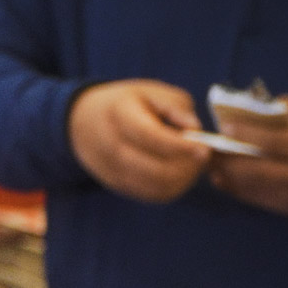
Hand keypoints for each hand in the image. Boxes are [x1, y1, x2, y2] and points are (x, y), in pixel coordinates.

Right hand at [67, 80, 209, 203]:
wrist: (83, 123)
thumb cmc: (126, 105)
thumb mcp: (151, 92)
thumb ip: (177, 107)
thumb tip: (195, 131)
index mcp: (119, 115)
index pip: (149, 136)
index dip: (179, 146)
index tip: (204, 148)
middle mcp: (110, 146)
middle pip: (153, 169)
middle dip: (187, 166)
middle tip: (204, 154)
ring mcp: (112, 170)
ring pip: (156, 187)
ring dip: (183, 179)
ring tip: (193, 163)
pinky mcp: (118, 185)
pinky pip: (152, 195)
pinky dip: (173, 188)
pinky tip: (180, 173)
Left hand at [210, 95, 287, 218]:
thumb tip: (256, 107)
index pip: (274, 142)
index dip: (245, 134)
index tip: (224, 126)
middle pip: (256, 170)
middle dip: (228, 159)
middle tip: (210, 148)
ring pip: (253, 189)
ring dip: (228, 177)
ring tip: (212, 163)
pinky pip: (260, 201)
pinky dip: (239, 190)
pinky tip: (226, 179)